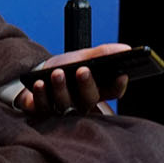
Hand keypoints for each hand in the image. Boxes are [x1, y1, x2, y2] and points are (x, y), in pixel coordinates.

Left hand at [14, 42, 129, 115]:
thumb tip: (126, 49)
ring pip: (66, 104)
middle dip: (86, 85)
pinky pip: (43, 107)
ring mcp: (63, 111)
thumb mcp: (83, 57)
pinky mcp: (44, 113)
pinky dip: (41, 95)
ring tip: (57, 73)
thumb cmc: (65, 67)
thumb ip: (102, 53)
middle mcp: (82, 104)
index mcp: (97, 90)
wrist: (37, 76)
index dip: (118, 84)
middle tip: (82, 70)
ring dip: (61, 88)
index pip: (114, 91)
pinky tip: (40, 83)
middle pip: (89, 99)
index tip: (121, 74)